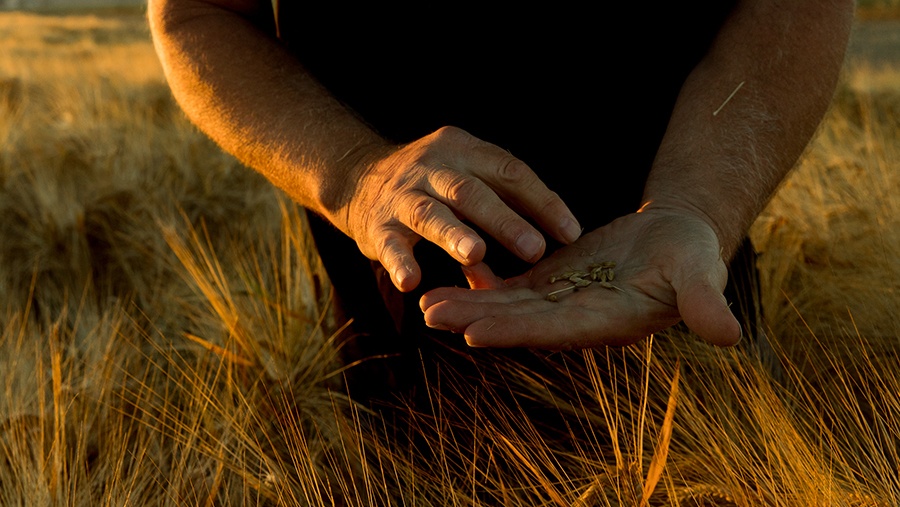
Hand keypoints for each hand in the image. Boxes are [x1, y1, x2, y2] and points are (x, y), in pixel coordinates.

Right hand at [339, 126, 581, 291]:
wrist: (360, 178)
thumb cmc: (435, 185)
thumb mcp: (469, 179)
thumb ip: (502, 206)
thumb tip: (553, 243)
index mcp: (465, 151)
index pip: (509, 172)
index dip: (541, 202)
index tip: (570, 233)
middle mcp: (433, 167)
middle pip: (471, 192)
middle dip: (504, 221)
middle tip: (534, 249)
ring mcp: (403, 195)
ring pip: (431, 214)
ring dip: (453, 234)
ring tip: (475, 254)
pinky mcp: (378, 225)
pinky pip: (390, 244)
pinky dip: (400, 261)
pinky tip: (411, 281)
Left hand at [419, 208, 741, 347]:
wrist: (676, 236)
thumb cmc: (692, 253)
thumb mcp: (701, 273)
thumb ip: (705, 302)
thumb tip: (730, 334)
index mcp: (607, 320)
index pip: (554, 330)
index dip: (514, 332)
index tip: (475, 333)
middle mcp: (577, 318)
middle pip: (518, 321)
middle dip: (474, 318)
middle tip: (428, 313)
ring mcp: (561, 301)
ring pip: (508, 305)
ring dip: (469, 303)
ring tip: (425, 303)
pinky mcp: (553, 281)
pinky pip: (512, 286)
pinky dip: (484, 282)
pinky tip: (452, 275)